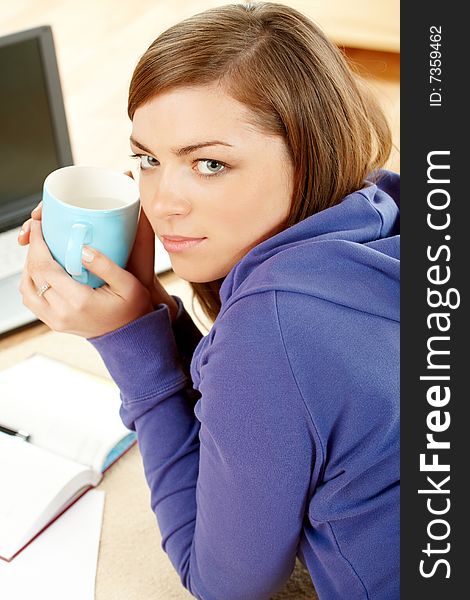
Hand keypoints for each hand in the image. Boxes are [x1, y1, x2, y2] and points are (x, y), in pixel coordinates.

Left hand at [18, 171, 178, 322]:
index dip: (37, 244)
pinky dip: (32, 281)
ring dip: (29, 266)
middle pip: (32, 275)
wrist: (131, 336)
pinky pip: (31, 300)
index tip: (38, 226)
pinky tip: (43, 270)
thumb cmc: (132, 309)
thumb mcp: (128, 284)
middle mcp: (62, 313)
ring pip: (26, 288)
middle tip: (39, 233)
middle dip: (32, 250)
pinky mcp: (53, 323)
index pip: (44, 267)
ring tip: (40, 250)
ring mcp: (55, 320)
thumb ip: (105, 265)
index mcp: (79, 301)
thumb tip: (82, 249)